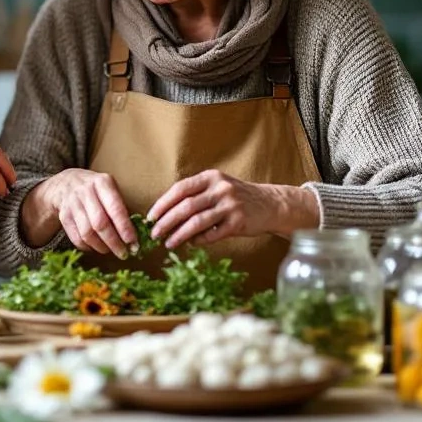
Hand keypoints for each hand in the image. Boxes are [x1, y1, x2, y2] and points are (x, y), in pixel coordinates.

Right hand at [37, 168, 136, 258]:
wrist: (65, 183)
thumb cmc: (95, 189)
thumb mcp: (109, 188)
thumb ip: (120, 207)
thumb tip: (134, 234)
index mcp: (102, 183)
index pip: (115, 208)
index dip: (125, 228)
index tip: (133, 242)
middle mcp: (85, 192)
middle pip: (100, 223)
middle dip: (114, 242)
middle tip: (124, 253)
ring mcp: (72, 204)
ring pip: (87, 233)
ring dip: (101, 247)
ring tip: (110, 250)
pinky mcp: (64, 216)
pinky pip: (76, 238)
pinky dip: (88, 247)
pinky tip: (96, 248)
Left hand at [147, 171, 319, 248]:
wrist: (270, 204)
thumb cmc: (238, 198)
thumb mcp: (218, 188)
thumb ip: (196, 196)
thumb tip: (166, 215)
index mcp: (211, 177)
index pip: (180, 189)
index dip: (163, 204)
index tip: (151, 217)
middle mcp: (220, 189)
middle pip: (185, 207)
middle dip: (166, 222)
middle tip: (154, 234)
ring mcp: (230, 205)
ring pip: (197, 222)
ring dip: (179, 235)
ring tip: (168, 243)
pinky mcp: (238, 222)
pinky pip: (212, 234)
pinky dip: (199, 241)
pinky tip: (191, 244)